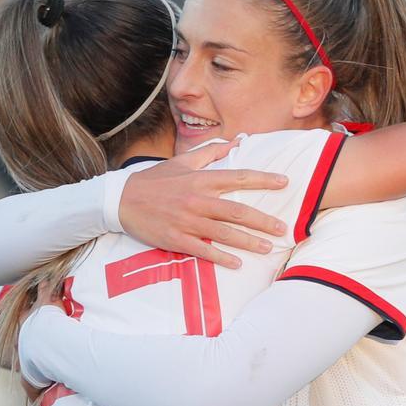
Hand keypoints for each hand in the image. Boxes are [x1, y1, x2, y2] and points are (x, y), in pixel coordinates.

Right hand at [118, 140, 288, 268]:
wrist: (121, 200)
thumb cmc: (153, 180)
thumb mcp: (181, 162)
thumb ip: (210, 153)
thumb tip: (235, 142)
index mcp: (200, 179)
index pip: (238, 177)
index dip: (264, 179)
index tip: (285, 183)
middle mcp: (197, 200)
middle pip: (237, 211)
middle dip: (263, 221)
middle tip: (282, 228)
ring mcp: (187, 221)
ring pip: (224, 233)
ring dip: (248, 242)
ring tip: (268, 248)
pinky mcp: (176, 239)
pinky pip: (203, 250)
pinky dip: (221, 257)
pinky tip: (237, 263)